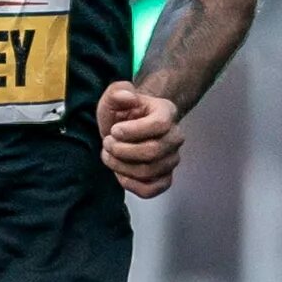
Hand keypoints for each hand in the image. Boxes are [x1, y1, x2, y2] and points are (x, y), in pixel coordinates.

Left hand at [98, 82, 182, 197]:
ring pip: (149, 172)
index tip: (114, 130)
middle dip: (122, 150)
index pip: (159, 125)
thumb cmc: (123, 113)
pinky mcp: (165, 178)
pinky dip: (131, 184)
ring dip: (121, 166)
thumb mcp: (114, 97)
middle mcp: (175, 137)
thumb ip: (117, 91)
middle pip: (153, 152)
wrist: (129, 128)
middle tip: (106, 143)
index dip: (133, 131)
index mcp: (167, 112)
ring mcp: (172, 159)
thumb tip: (128, 97)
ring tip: (108, 155)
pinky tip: (119, 173)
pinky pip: (151, 189)